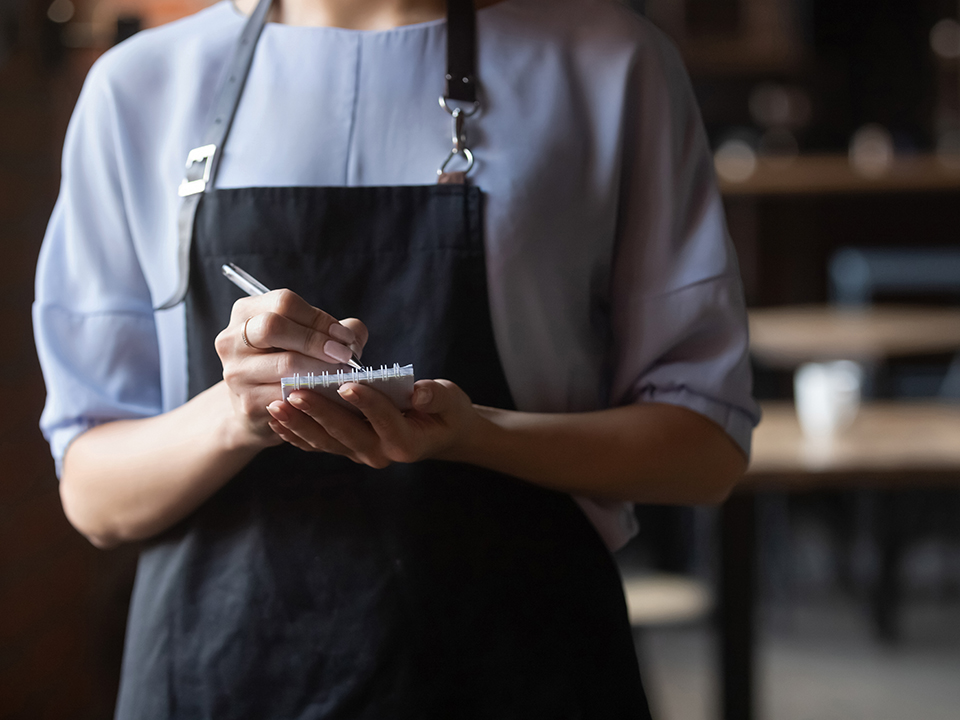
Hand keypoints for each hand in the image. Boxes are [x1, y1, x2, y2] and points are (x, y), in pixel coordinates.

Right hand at [214, 289, 367, 447]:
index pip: (284, 303)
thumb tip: (353, 336)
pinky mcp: (247, 402)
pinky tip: (329, 394)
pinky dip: (314, 393)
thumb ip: (335, 330)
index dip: (319, 318)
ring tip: (343, 374)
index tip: (344, 336)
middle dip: (317, 340)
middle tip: (345, 355)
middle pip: (274, 326)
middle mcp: (232, 339)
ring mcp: (236, 372)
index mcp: (246, 312)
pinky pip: (288, 394)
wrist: (257, 408)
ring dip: (321, 368)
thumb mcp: (305, 338)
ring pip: (285, 363)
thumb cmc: (288, 363)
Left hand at [265, 379, 478, 467]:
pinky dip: (295, 433)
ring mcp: (360, 453)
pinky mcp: (347, 449)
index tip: (346, 384)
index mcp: (406, 441)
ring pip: (325, 441)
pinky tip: (276, 418)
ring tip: (277, 404)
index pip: (384, 420)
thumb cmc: (445, 412)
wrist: (438, 434)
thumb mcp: (451, 401)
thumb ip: (436, 396)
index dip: (367, 403)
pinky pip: (317, 444)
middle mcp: (381, 453)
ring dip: (299, 424)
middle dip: (319, 412)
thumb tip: (419, 391)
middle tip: (295, 393)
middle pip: (345, 433)